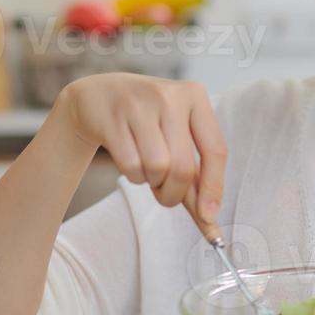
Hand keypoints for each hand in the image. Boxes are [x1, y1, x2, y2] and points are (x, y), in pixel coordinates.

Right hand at [56, 73, 226, 233]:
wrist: (98, 95)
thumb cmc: (147, 120)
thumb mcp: (176, 134)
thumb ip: (195, 175)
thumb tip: (209, 220)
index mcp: (195, 96)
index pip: (216, 150)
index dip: (213, 189)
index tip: (209, 219)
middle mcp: (171, 96)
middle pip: (183, 168)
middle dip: (174, 193)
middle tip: (166, 195)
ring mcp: (140, 105)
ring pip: (157, 168)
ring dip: (152, 181)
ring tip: (147, 168)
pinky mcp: (113, 118)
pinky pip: (131, 166)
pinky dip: (133, 175)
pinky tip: (130, 159)